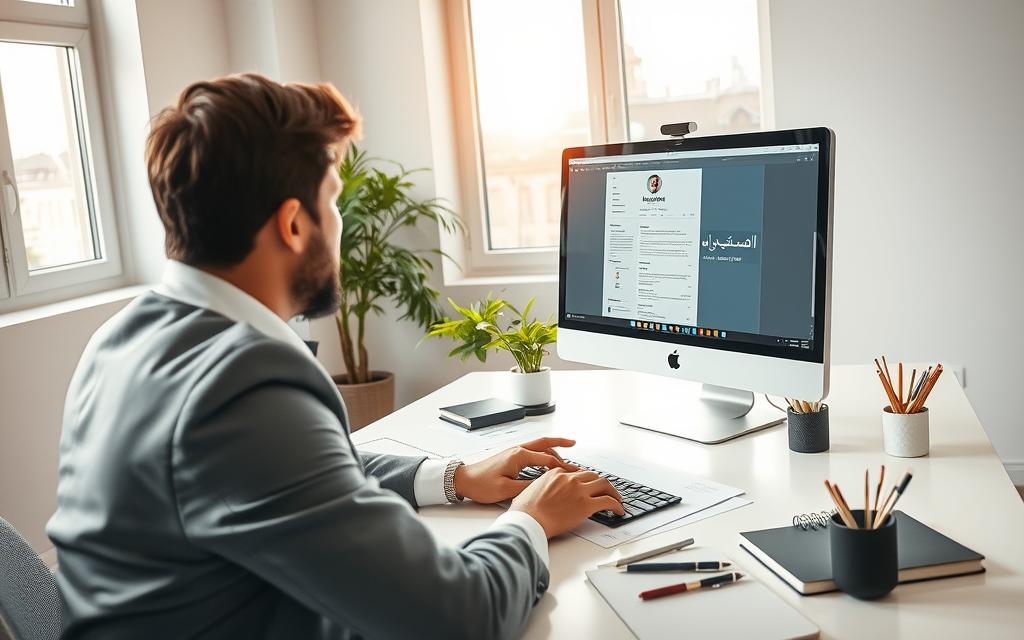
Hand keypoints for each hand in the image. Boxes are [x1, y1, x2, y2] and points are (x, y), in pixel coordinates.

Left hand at [452, 437, 577, 503]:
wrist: (464, 480)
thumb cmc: (481, 484)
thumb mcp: (506, 490)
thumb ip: (528, 487)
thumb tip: (544, 486)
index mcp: (519, 456)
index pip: (548, 459)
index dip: (562, 467)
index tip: (573, 473)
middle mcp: (517, 450)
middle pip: (544, 442)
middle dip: (561, 442)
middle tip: (574, 443)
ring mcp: (514, 451)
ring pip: (538, 445)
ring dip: (552, 447)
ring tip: (564, 453)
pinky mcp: (510, 456)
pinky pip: (532, 450)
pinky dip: (543, 451)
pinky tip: (546, 458)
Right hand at [510, 468, 623, 537]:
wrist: (528, 520)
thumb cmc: (525, 511)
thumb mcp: (530, 488)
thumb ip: (542, 485)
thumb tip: (544, 491)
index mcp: (556, 473)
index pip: (577, 473)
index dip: (586, 480)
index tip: (589, 486)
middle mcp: (569, 479)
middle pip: (593, 476)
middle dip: (602, 483)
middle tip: (607, 490)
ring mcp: (579, 491)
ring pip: (604, 484)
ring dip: (613, 492)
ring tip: (617, 499)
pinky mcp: (586, 505)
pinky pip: (608, 502)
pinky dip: (616, 505)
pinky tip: (619, 511)